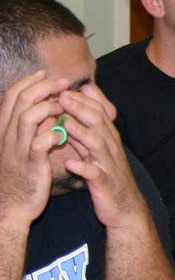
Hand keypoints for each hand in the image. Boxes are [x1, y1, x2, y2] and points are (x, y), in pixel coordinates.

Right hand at [0, 71, 67, 226]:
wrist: (12, 206)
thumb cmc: (21, 174)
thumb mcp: (20, 146)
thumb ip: (30, 127)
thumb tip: (46, 106)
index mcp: (4, 130)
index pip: (11, 97)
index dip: (28, 82)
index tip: (44, 73)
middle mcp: (8, 137)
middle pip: (20, 101)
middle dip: (44, 87)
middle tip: (63, 83)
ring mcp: (18, 150)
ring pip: (27, 118)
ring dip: (48, 107)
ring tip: (63, 105)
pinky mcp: (31, 165)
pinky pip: (39, 143)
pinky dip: (52, 134)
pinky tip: (62, 133)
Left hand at [57, 86, 149, 230]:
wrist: (126, 207)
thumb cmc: (109, 177)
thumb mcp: (97, 152)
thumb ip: (84, 134)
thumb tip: (69, 116)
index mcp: (108, 139)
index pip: (98, 113)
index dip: (82, 100)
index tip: (64, 89)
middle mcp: (110, 148)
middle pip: (98, 123)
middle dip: (80, 109)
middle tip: (62, 96)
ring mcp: (108, 165)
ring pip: (97, 145)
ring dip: (82, 133)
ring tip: (66, 124)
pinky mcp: (104, 184)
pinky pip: (94, 175)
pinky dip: (83, 168)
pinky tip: (70, 164)